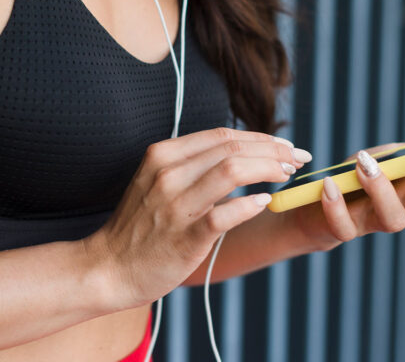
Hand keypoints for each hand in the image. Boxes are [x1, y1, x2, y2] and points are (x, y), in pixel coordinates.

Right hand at [85, 127, 312, 308]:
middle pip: (233, 148)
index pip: (223, 136)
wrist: (108, 268)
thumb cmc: (138, 228)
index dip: (260, 138)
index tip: (284, 146)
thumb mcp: (157, 183)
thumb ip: (192, 168)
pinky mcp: (185, 235)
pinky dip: (251, 204)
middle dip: (273, 150)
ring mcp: (175, 203)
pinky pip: (226, 213)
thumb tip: (240, 158)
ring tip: (288, 176)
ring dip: (269, 169)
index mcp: (163, 155)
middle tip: (297, 158)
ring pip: (233, 170)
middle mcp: (168, 173)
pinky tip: (266, 202)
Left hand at [287, 121, 404, 252]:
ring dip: (382, 187)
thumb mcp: (394, 154)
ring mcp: (376, 221)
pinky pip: (346, 227)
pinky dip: (337, 205)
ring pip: (394, 219)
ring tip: (364, 162)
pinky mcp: (345, 230)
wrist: (313, 201)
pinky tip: (330, 186)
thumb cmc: (361, 175)